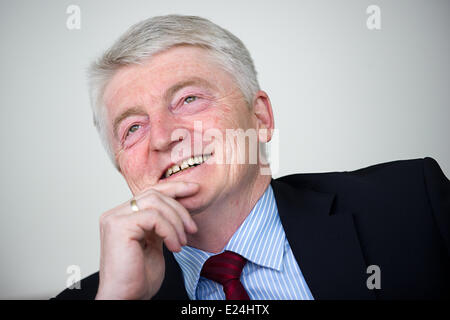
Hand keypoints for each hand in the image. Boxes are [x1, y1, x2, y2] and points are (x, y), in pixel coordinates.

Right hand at [95, 181, 198, 299]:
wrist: (126, 297)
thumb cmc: (139, 277)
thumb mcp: (156, 242)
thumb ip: (161, 224)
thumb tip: (178, 208)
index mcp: (124, 215)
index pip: (151, 192)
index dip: (174, 188)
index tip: (195, 189)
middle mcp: (116, 213)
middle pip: (155, 194)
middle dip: (180, 208)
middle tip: (192, 228)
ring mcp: (115, 218)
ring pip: (156, 202)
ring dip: (176, 221)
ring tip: (182, 242)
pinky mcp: (119, 226)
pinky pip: (153, 217)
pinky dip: (169, 231)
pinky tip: (174, 247)